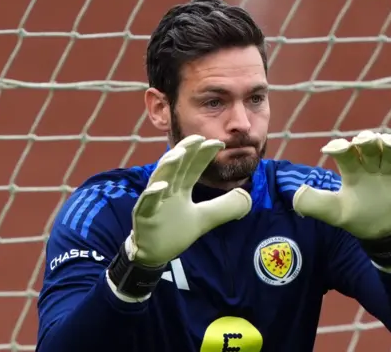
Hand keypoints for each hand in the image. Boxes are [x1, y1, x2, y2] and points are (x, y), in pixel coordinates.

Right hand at [129, 135, 251, 265]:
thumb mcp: (206, 218)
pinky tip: (161, 186)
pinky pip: (147, 202)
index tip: (219, 143)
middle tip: (198, 137)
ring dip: (168, 165)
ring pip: (160, 178)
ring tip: (179, 153)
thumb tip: (247, 195)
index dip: (204, 155)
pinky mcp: (143, 215)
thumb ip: (225, 207)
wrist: (153, 253)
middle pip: (177, 166)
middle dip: (186, 151)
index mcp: (180, 188)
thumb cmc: (175, 231)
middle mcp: (167, 189)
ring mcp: (154, 201)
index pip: (194, 167)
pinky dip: (152, 194)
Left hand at [292, 130, 390, 239]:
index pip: (347, 151)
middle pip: (372, 145)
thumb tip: (296, 194)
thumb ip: (313, 203)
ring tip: (389, 144)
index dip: (340, 147)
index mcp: (352, 168)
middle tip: (362, 142)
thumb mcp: (332, 212)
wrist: (378, 233)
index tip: (330, 150)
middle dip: (368, 140)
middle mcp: (372, 165)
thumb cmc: (353, 216)